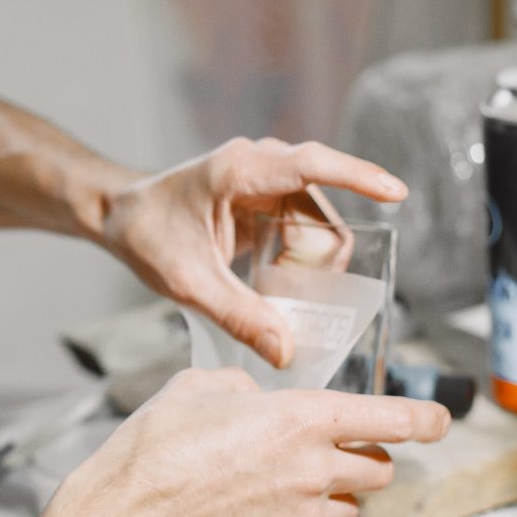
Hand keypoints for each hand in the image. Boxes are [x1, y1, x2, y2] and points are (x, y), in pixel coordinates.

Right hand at [41, 368, 449, 516]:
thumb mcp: (198, 388)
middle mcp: (313, 471)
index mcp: (301, 419)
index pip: (390, 419)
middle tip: (330, 453)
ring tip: (274, 486)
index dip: (424, 418)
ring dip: (327, 496)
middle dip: (365, 459)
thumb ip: (244, 390)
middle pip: (378, 470)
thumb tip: (255, 402)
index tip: (440, 419)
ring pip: (345, 510)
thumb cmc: (153, 451)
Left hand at [99, 137, 405, 367]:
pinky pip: (304, 231)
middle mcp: (261, 165)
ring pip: (317, 227)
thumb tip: (285, 352)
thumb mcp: (187, 282)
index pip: (312, 164)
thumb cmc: (147, 234)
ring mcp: (268, 179)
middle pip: (322, 215)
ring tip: (266, 290)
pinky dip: (296, 261)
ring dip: (304, 266)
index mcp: (240, 171)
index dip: (357, 176)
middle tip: (281, 298)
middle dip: (313, 263)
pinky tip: (269, 281)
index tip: (395, 192)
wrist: (121, 215)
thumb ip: (238, 315)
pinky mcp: (269, 196)